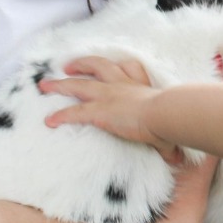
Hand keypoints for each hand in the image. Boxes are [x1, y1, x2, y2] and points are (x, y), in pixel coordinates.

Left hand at [41, 56, 175, 157]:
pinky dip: (60, 116)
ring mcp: (107, 96)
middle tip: (66, 66)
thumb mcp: (168, 127)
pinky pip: (74, 113)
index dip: (117, 65)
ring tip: (46, 85)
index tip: (108, 65)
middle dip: (80, 64)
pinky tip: (49, 121)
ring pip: (78, 85)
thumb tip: (176, 158)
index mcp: (139, 86)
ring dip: (60, 84)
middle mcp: (121, 85)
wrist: (164, 114)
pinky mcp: (98, 111)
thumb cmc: (170, 118)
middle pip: (96, 66)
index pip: (128, 67)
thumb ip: (167, 143)